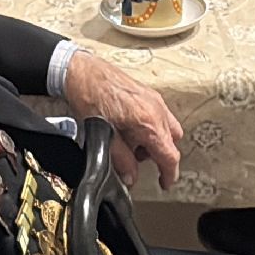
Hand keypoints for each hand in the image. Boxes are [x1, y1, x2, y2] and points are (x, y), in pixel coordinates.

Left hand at [62, 50, 183, 188]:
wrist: (82, 71)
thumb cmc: (90, 97)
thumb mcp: (104, 136)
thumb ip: (121, 160)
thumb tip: (130, 176)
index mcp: (149, 123)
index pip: (169, 156)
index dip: (169, 174)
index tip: (165, 183)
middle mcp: (157, 110)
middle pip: (171, 142)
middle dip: (159, 156)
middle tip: (139, 162)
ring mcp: (154, 99)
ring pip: (167, 128)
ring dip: (155, 141)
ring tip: (132, 144)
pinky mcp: (148, 93)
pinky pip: (160, 115)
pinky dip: (151, 127)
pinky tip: (131, 128)